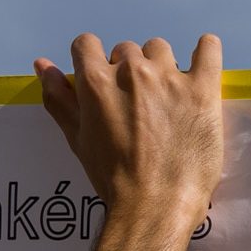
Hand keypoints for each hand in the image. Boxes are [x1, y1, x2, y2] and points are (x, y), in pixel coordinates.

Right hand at [34, 33, 224, 231]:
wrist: (156, 206)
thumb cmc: (113, 178)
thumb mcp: (78, 138)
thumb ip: (59, 98)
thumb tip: (42, 64)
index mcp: (96, 81)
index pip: (86, 44)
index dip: (93, 61)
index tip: (105, 80)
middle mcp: (130, 71)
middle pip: (126, 50)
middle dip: (129, 72)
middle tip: (139, 105)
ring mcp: (168, 78)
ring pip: (161, 49)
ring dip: (161, 66)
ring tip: (169, 98)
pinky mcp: (202, 90)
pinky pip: (208, 51)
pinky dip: (207, 50)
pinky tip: (204, 58)